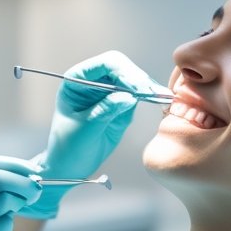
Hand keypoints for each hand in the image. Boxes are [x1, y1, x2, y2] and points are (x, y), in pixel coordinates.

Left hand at [39, 51, 162, 181]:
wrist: (71, 166)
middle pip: (122, 67)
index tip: (138, 87)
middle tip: (153, 93)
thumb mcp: (84, 129)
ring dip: (148, 86)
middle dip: (138, 78)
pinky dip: (150, 96)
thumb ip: (105, 111)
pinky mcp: (121, 105)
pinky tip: (160, 100)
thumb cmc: (68, 146)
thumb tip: (128, 96)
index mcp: (77, 80)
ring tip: (162, 96)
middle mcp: (93, 81)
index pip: (104, 65)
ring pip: (133, 79)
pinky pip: (138, 95)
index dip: (123, 72)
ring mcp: (108, 92)